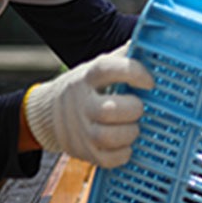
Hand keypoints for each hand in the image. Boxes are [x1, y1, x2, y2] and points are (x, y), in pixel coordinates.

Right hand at [25, 44, 154, 167]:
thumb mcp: (98, 69)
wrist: (47, 113)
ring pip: (106, 136)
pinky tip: (126, 145)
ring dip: (129, 133)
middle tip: (139, 108)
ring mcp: (79, 129)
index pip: (106, 69)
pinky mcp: (83, 151)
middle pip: (107, 110)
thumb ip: (124, 58)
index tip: (150, 82)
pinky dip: (123, 154)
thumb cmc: (87, 88)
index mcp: (88, 77)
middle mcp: (81, 103)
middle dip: (132, 110)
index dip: (132, 73)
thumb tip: (153, 43)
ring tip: (134, 127)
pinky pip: (107, 159)